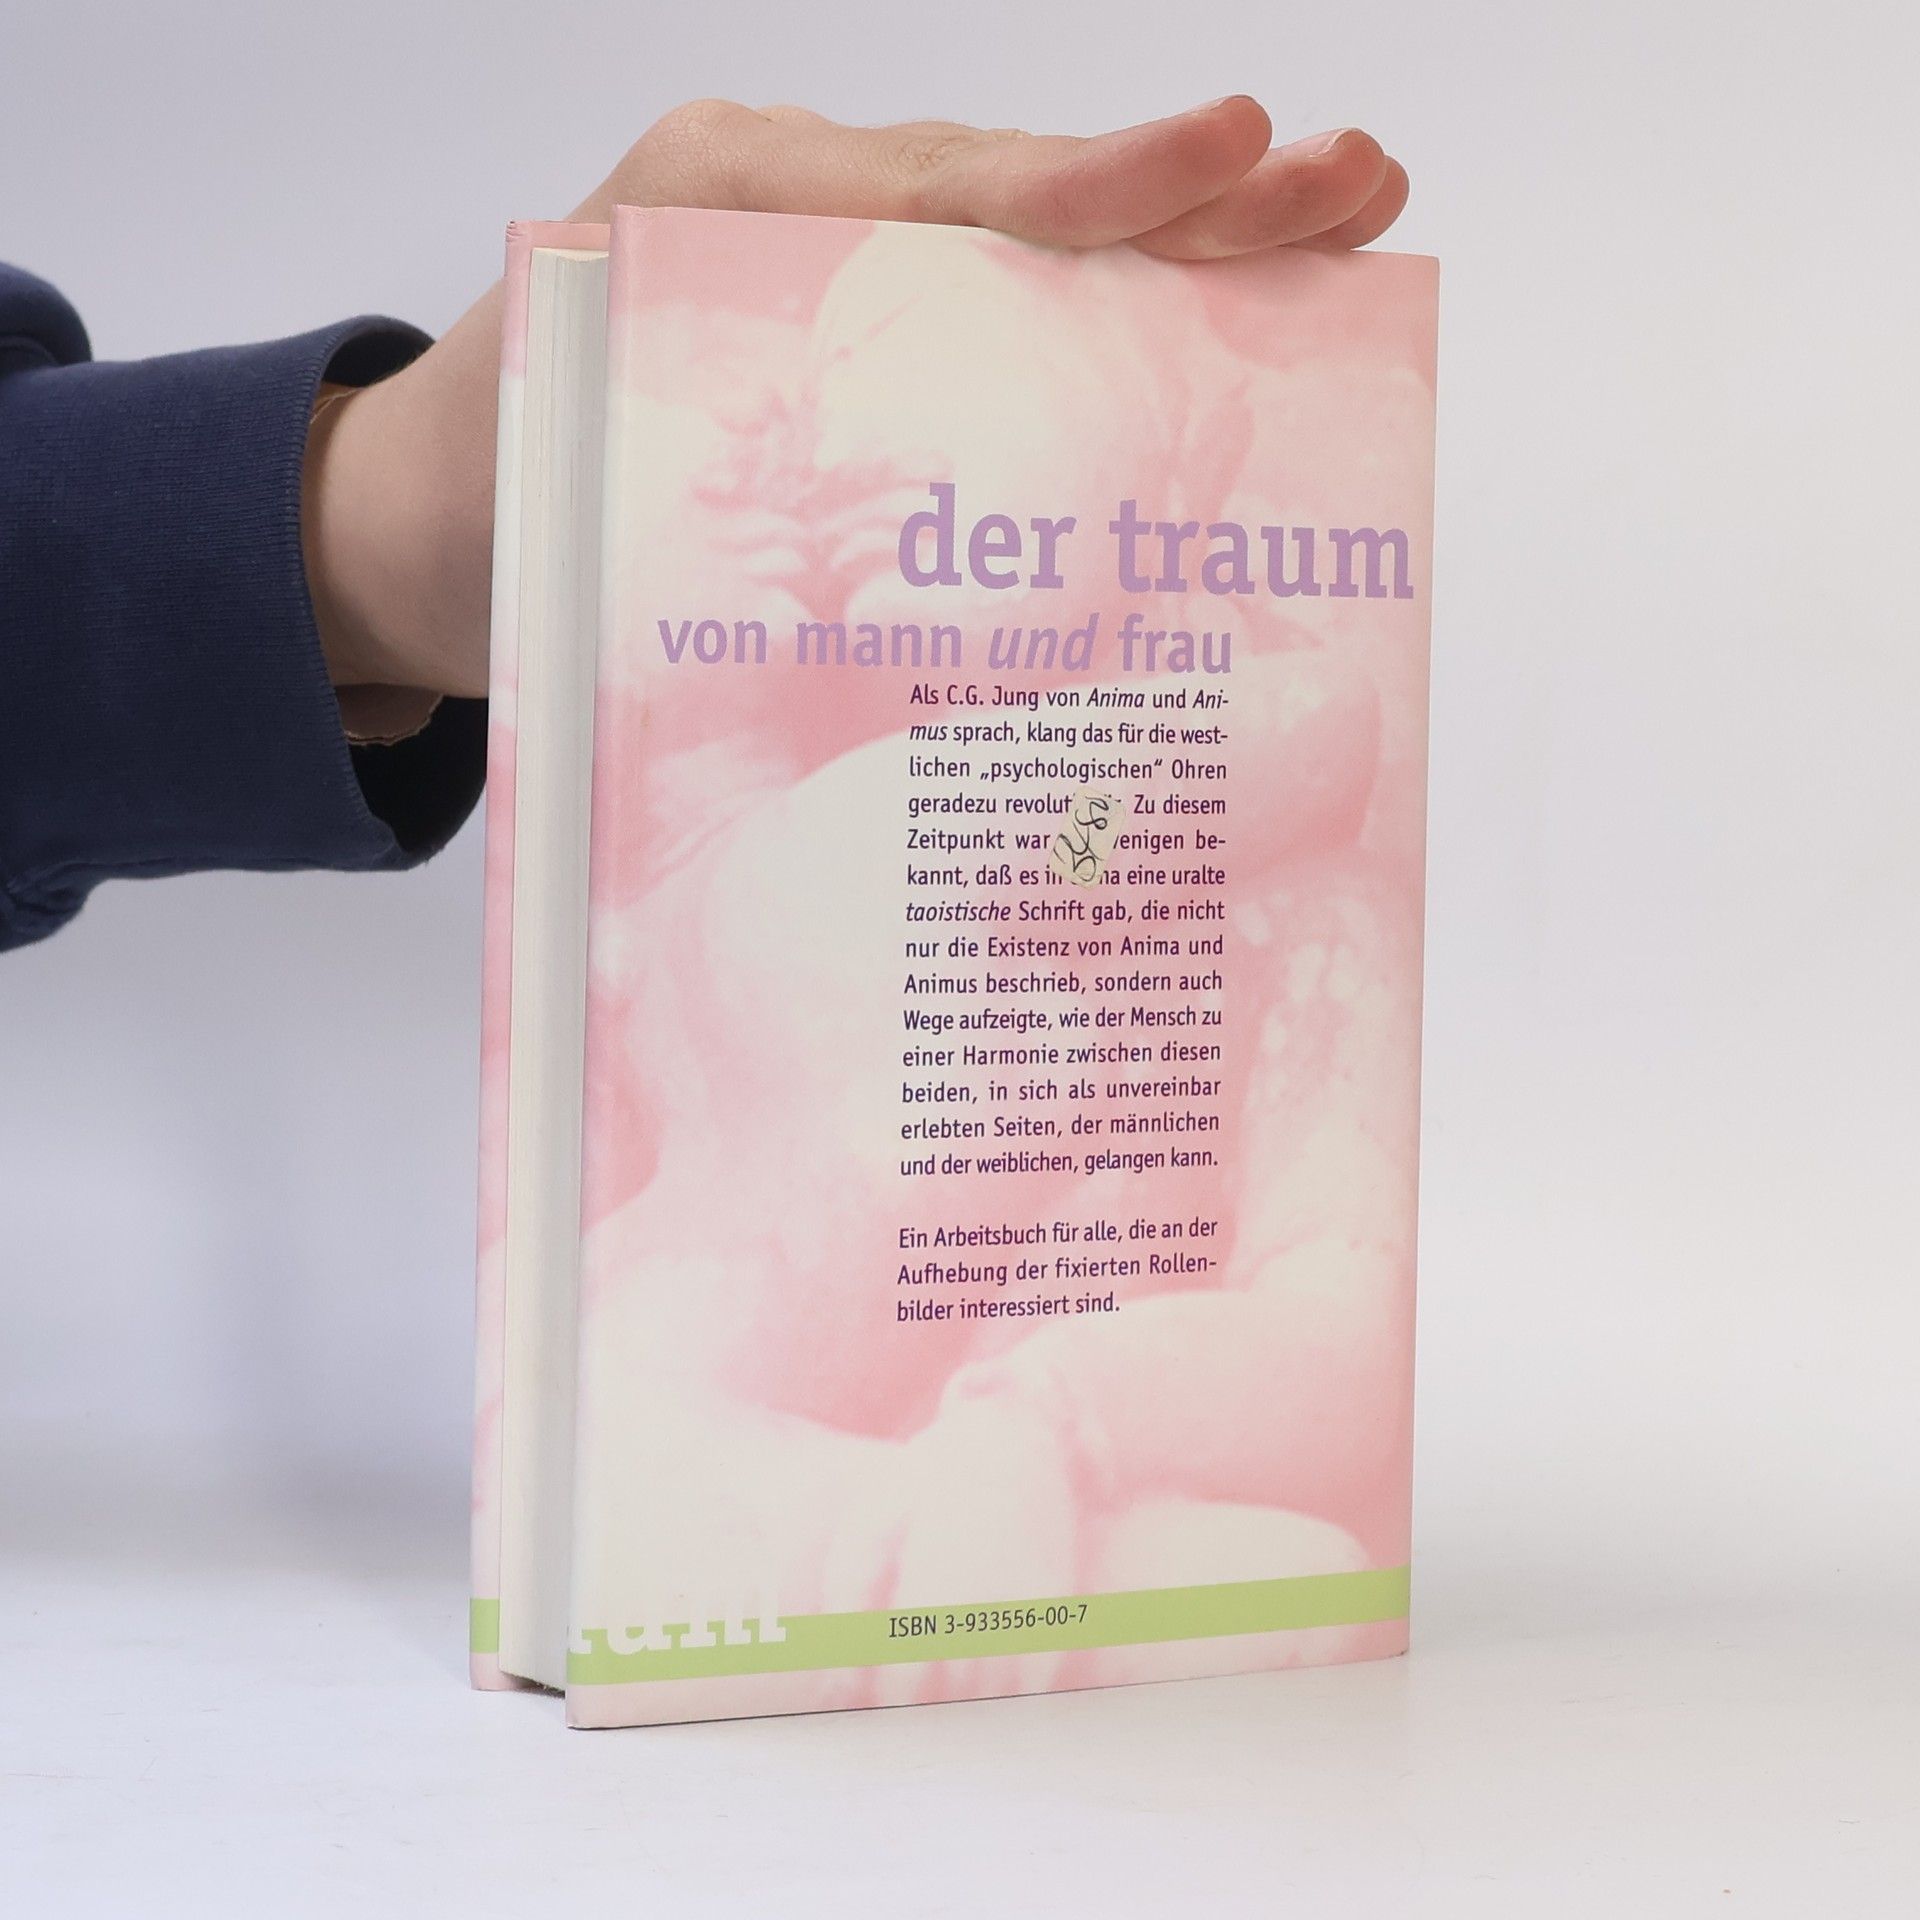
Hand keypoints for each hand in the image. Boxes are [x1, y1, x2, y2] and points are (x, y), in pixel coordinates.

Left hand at [302, 98, 1408, 700]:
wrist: (419, 527)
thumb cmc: (491, 514)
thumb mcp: (569, 499)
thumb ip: (699, 507)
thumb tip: (866, 629)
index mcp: (721, 214)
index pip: (937, 190)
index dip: (1089, 189)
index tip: (1229, 154)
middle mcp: (798, 215)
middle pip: (1021, 194)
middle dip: (1195, 193)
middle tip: (1354, 181)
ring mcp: (840, 269)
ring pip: (1033, 242)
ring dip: (1190, 243)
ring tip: (1341, 224)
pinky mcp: (867, 340)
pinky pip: (1008, 316)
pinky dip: (1122, 318)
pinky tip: (1232, 325)